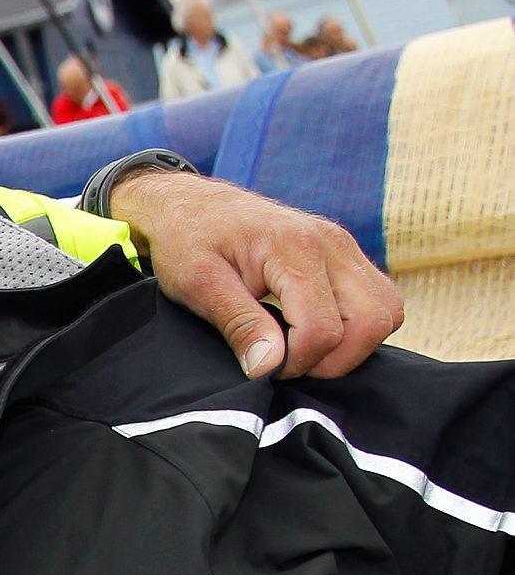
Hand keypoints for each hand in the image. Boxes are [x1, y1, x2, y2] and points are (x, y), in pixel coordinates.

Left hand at [109, 171, 402, 380]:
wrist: (192, 206)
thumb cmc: (188, 241)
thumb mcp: (198, 285)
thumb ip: (239, 324)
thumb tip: (268, 367)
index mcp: (295, 248)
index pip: (322, 328)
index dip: (296, 362)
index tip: (263, 368)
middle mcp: (332, 243)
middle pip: (370, 323)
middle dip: (333, 361)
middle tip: (288, 367)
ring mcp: (345, 248)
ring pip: (386, 313)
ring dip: (352, 346)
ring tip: (302, 352)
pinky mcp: (347, 256)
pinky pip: (380, 300)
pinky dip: (359, 327)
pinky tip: (316, 334)